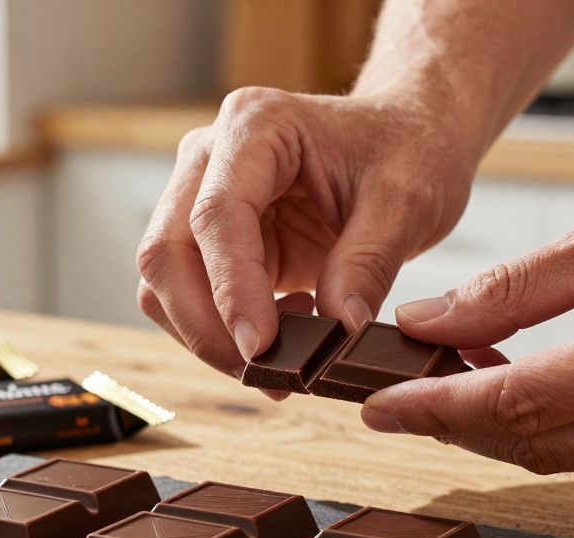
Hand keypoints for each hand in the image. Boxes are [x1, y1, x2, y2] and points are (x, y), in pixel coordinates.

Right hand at [136, 86, 479, 380]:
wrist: (407, 135)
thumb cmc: (407, 149)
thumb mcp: (407, 201)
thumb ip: (369, 263)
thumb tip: (338, 330)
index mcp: (255, 126)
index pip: (216, 215)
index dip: (230, 288)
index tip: (260, 348)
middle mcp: (209, 158)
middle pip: (166, 252)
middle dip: (205, 327)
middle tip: (266, 376)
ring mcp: (201, 198)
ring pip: (165, 284)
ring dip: (208, 336)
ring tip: (285, 354)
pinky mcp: (211, 242)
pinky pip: (192, 298)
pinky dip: (224, 332)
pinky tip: (284, 331)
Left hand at [363, 162, 573, 474]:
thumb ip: (517, 287)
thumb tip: (426, 324)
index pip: (522, 402)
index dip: (439, 409)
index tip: (378, 408)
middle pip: (535, 444)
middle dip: (454, 424)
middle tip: (396, 395)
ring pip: (565, 457)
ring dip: (496, 428)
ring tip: (442, 385)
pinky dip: (548, 428)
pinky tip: (510, 392)